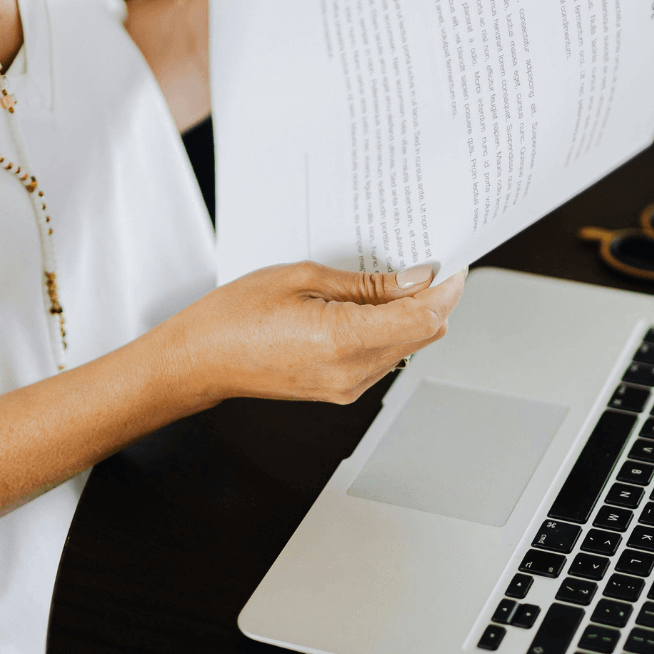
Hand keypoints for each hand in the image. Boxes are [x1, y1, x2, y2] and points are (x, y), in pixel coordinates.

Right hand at [160, 262, 466, 405]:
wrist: (200, 361)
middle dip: (434, 299)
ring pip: (407, 347)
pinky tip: (371, 306)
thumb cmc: (235, 316)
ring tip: (391, 281)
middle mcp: (352, 372)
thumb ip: (366, 284)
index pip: (423, 318)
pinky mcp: (341, 390)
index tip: (453, 264)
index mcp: (342, 340)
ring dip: (412, 315)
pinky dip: (389, 330)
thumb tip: (415, 280)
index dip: (447, 289)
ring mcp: (348, 387)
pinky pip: (384, 358)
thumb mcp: (302, 278)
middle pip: (424, 335)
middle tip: (426, 263)